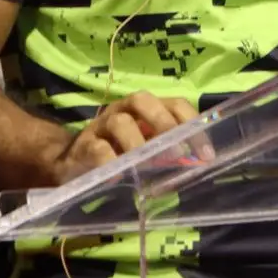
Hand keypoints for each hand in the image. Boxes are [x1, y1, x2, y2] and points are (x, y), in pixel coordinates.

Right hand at [48, 91, 200, 184]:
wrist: (71, 161)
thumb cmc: (119, 152)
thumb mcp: (146, 149)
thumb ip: (169, 152)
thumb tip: (198, 165)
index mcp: (146, 108)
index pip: (174, 104)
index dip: (191, 123)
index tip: (205, 154)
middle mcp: (123, 110)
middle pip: (142, 100)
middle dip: (163, 123)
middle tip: (178, 153)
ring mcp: (101, 125)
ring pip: (119, 122)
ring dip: (137, 144)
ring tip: (148, 165)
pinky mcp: (83, 145)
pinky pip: (97, 149)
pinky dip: (111, 162)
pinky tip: (119, 178)